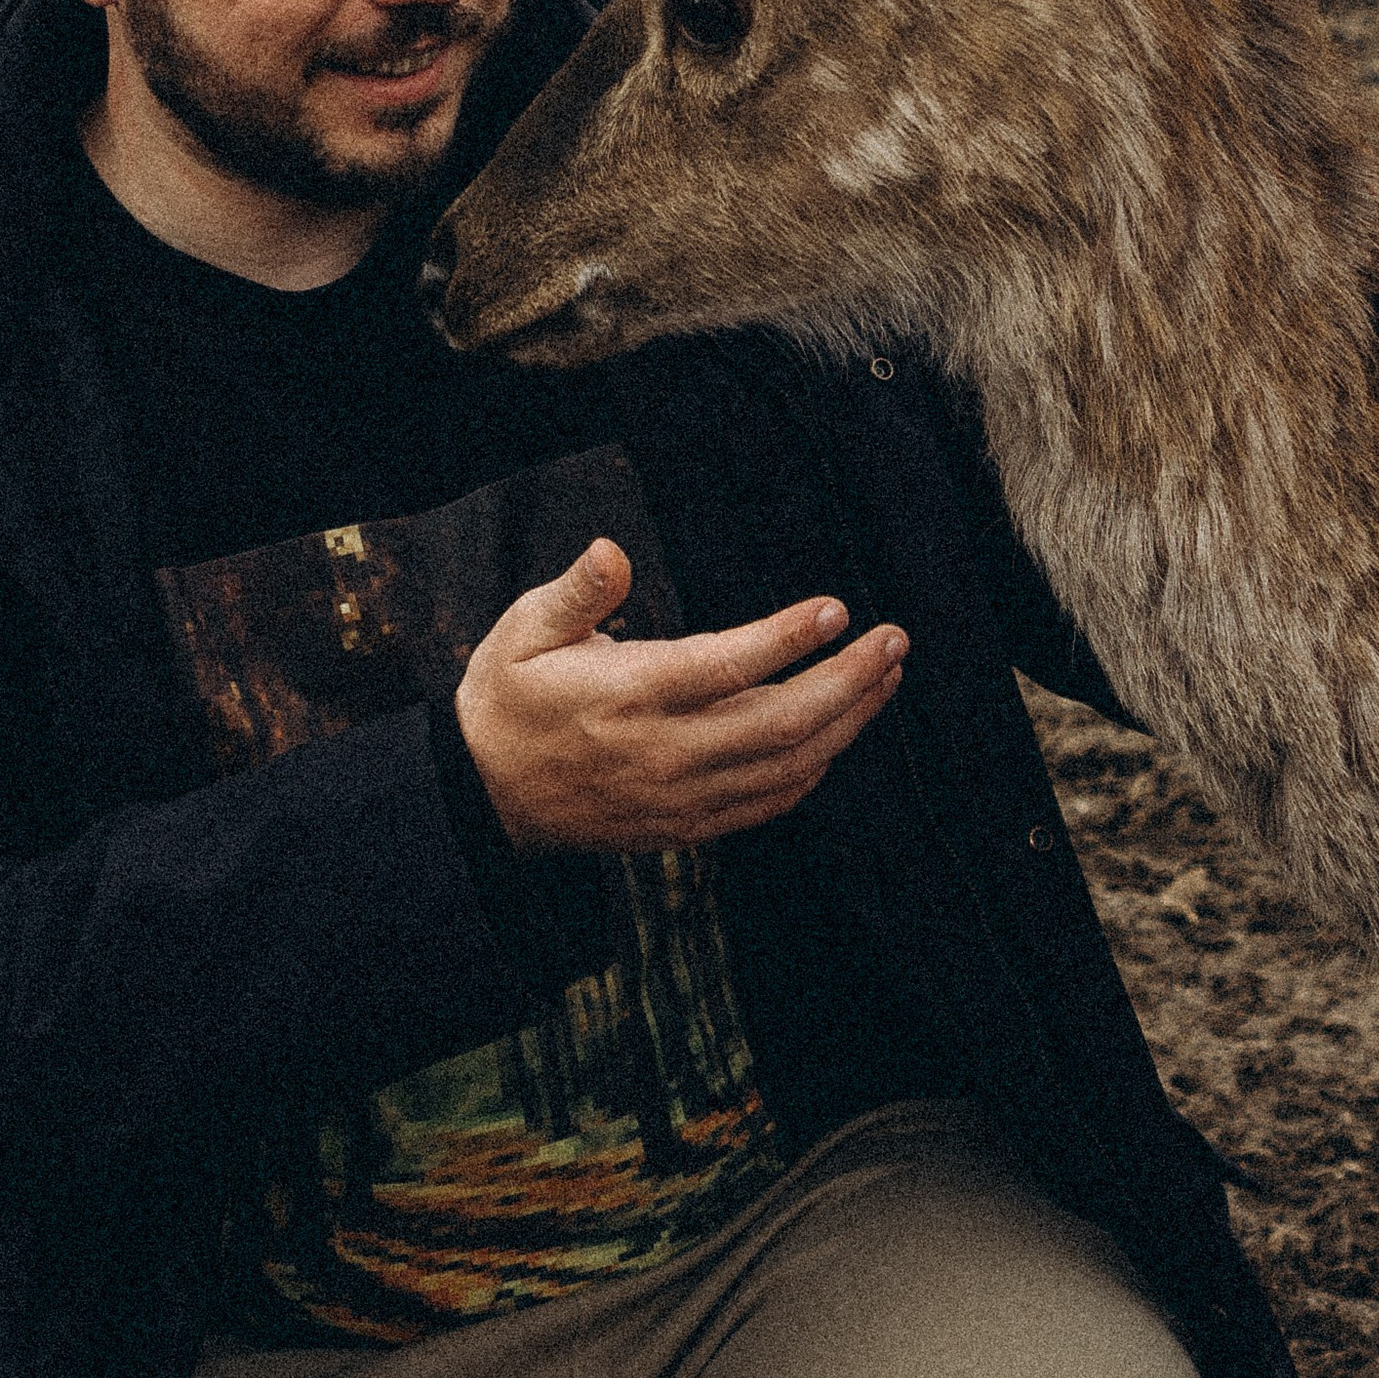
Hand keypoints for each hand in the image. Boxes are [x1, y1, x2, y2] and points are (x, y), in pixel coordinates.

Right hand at [454, 540, 908, 851]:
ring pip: (786, 766)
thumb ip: (576, 591)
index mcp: (629, 694)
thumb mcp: (523, 630)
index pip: (725, 667)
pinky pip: (767, 804)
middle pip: (779, 722)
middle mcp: (664, 751)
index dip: (786, 639)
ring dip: (847, 722)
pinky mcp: (686, 826)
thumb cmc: (510, 698)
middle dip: (848, 681)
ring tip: (887, 677)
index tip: (836, 609)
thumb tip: (612, 551)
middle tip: (895, 640)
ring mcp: (680, 796)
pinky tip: (840, 735)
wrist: (483, 798)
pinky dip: (813, 771)